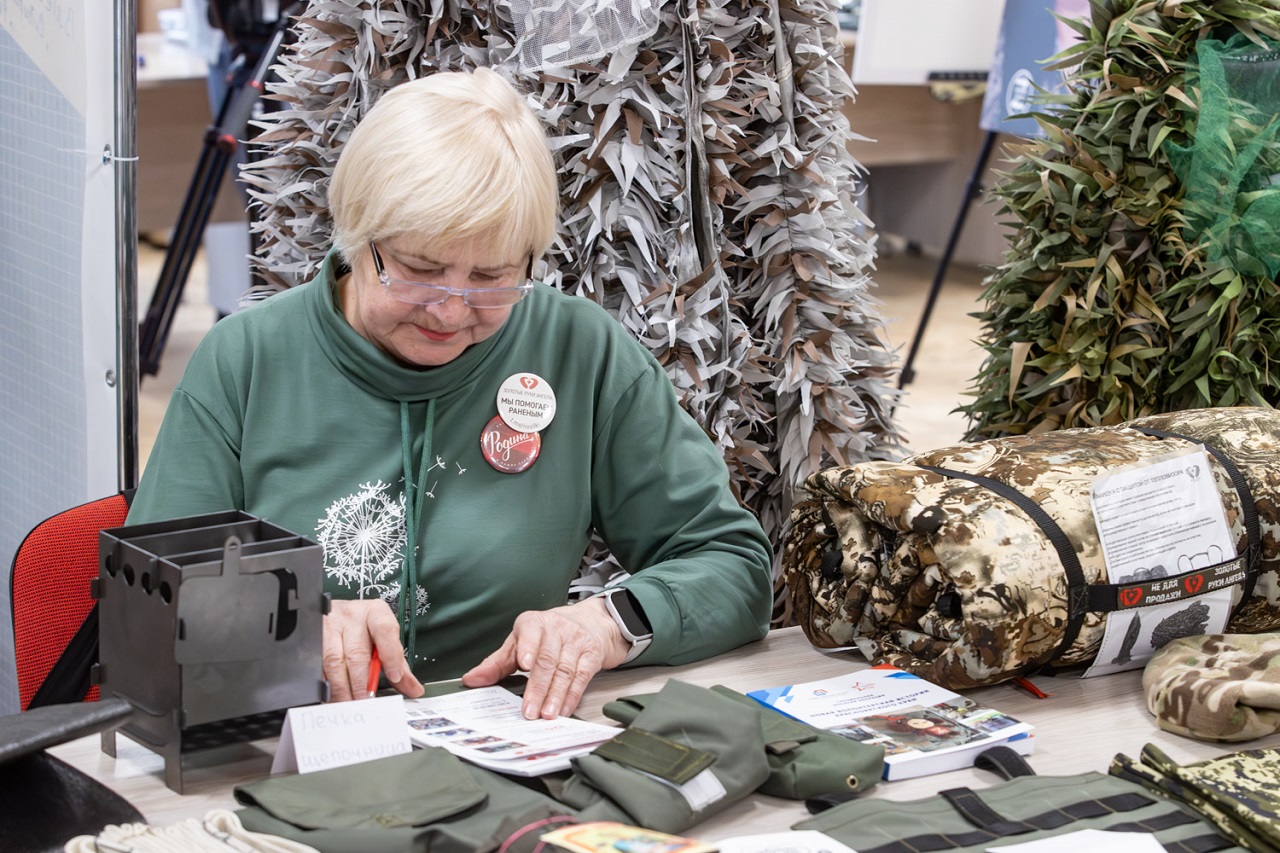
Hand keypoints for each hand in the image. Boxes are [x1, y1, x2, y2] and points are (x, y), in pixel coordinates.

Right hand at [323, 599, 424, 701]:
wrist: (336, 613)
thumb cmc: (364, 629)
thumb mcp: (384, 640)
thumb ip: (399, 665)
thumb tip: (414, 689)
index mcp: (375, 613)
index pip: (385, 630)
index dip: (391, 655)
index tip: (394, 677)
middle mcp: (352, 616)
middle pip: (357, 653)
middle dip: (361, 683)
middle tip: (365, 702)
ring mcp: (329, 624)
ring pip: (333, 661)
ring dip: (341, 688)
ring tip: (348, 704)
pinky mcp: (311, 636)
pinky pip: (316, 664)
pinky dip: (323, 684)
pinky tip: (330, 695)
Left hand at [461, 598, 629, 718]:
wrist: (588, 623)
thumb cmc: (545, 636)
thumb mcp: (518, 643)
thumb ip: (496, 663)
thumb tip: (471, 679)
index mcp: (533, 623)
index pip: (530, 633)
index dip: (527, 647)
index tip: (522, 664)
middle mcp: (557, 628)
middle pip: (547, 659)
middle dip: (537, 688)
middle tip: (529, 711)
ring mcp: (576, 641)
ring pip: (565, 670)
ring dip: (555, 696)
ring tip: (546, 715)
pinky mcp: (591, 654)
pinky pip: (582, 677)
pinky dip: (572, 696)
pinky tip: (563, 709)